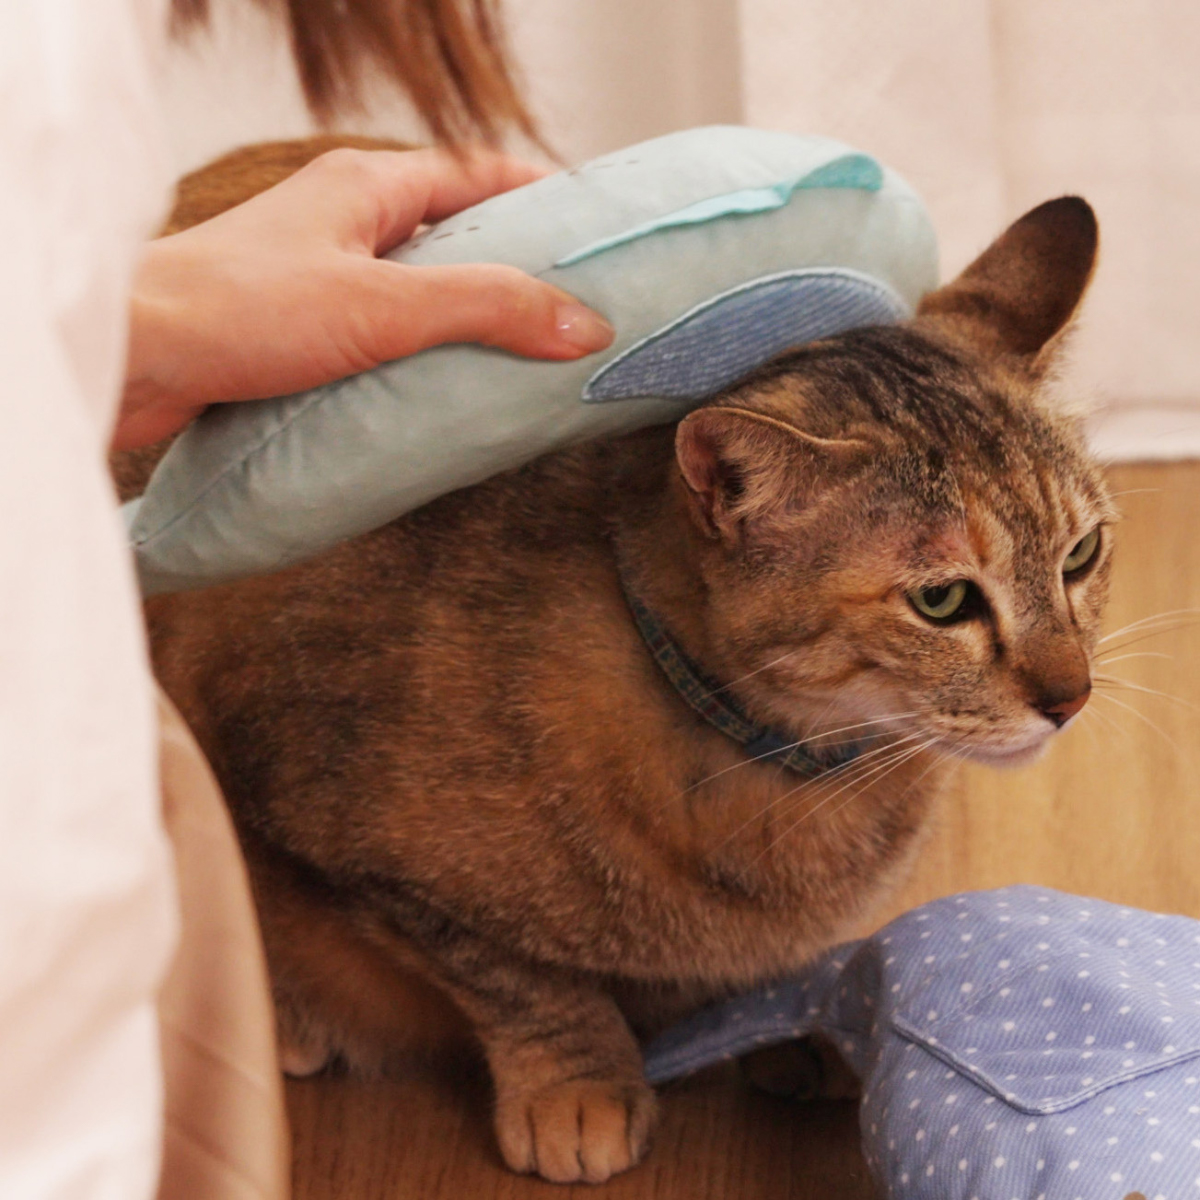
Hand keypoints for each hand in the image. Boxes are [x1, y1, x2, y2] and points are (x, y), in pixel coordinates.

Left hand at [116, 147, 613, 449]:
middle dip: (513, 269)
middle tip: (570, 311)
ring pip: (415, 291)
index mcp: (366, 187)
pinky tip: (444, 397)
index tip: (592, 232)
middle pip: (452, 235)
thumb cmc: (237, 309)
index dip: (539, 199)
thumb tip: (582, 323)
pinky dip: (419, 359)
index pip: (476, 176)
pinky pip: (381, 336)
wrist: (132, 359)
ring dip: (464, 323)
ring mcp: (319, 276)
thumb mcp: (383, 304)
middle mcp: (344, 223)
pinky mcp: (299, 330)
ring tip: (522, 364)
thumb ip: (486, 307)